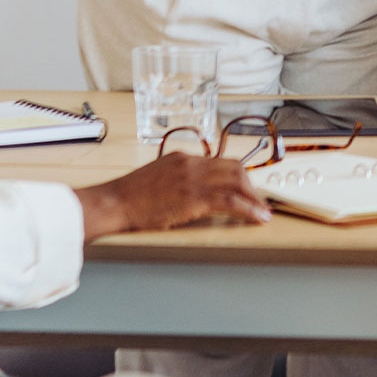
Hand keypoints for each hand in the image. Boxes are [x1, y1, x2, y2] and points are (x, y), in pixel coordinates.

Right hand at [79, 153, 270, 238]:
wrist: (113, 203)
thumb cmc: (129, 197)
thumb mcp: (156, 178)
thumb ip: (177, 179)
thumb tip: (194, 191)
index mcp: (182, 158)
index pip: (221, 162)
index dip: (239, 176)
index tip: (247, 189)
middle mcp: (191, 163)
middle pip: (234, 168)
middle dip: (251, 186)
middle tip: (258, 202)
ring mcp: (193, 179)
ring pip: (237, 182)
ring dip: (254, 199)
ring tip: (262, 212)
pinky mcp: (193, 197)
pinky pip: (231, 201)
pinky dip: (249, 209)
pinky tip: (257, 218)